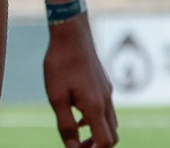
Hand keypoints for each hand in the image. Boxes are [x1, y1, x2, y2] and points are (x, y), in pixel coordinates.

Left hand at [44, 17, 116, 146]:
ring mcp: (108, 92)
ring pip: (111, 122)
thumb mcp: (56, 96)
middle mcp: (106, 102)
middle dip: (98, 145)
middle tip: (78, 145)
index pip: (105, 142)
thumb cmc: (60, 64)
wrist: (71, 34)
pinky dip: (96, 118)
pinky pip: (106, 109)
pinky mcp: (104, 84)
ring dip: (97, 131)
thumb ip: (66, 124)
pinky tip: (77, 111)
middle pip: (112, 136)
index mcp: (95, 107)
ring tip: (76, 130)